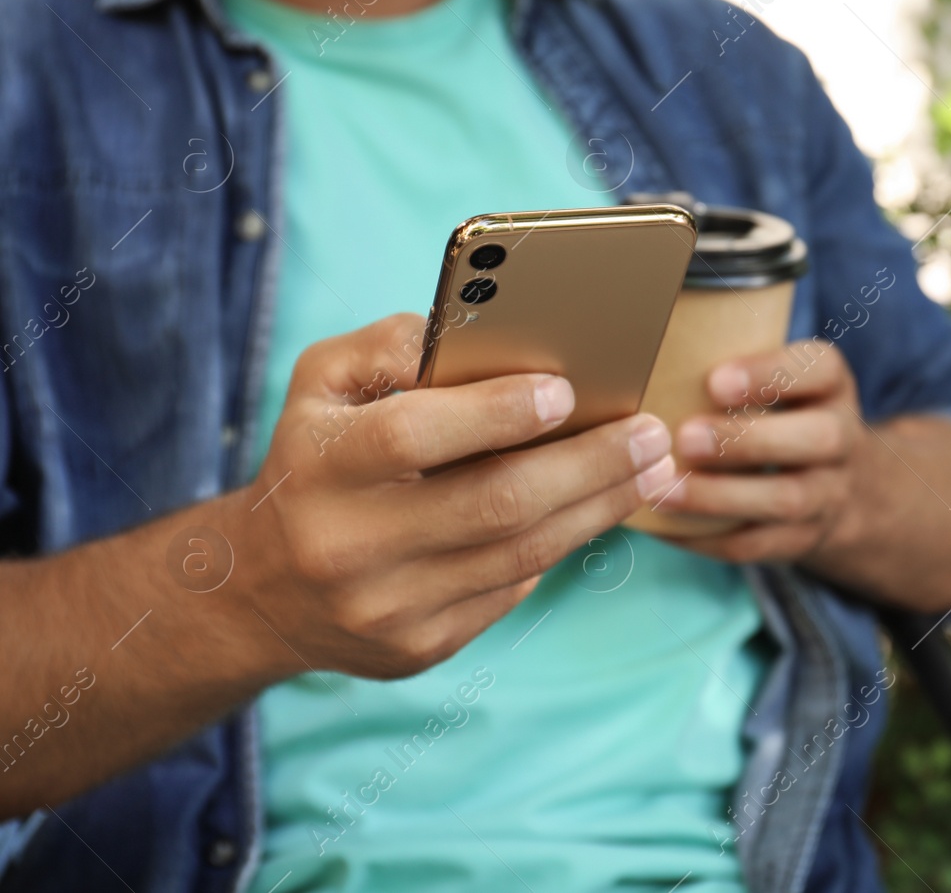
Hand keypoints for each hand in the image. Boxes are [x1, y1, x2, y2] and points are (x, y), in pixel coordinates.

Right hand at [228, 314, 678, 679]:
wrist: (263, 589)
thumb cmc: (318, 456)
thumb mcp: (326, 384)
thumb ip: (395, 345)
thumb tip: (486, 334)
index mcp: (321, 466)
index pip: (415, 434)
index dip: (495, 412)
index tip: (566, 390)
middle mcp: (347, 544)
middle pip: (495, 504)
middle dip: (589, 465)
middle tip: (652, 433)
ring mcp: (386, 607)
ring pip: (521, 555)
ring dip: (601, 507)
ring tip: (654, 468)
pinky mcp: (420, 648)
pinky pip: (513, 591)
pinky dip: (564, 543)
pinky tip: (603, 508)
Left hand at [654, 341, 865, 564]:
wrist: (844, 486)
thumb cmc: (782, 413)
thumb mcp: (781, 379)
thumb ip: (732, 366)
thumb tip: (644, 352)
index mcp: (830, 385)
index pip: (818, 370)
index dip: (770, 374)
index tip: (715, 380)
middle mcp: (840, 438)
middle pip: (816, 439)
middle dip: (747, 440)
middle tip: (685, 437)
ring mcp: (828, 494)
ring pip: (787, 500)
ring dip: (720, 496)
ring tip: (665, 487)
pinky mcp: (803, 539)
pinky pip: (757, 545)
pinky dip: (705, 537)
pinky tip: (664, 523)